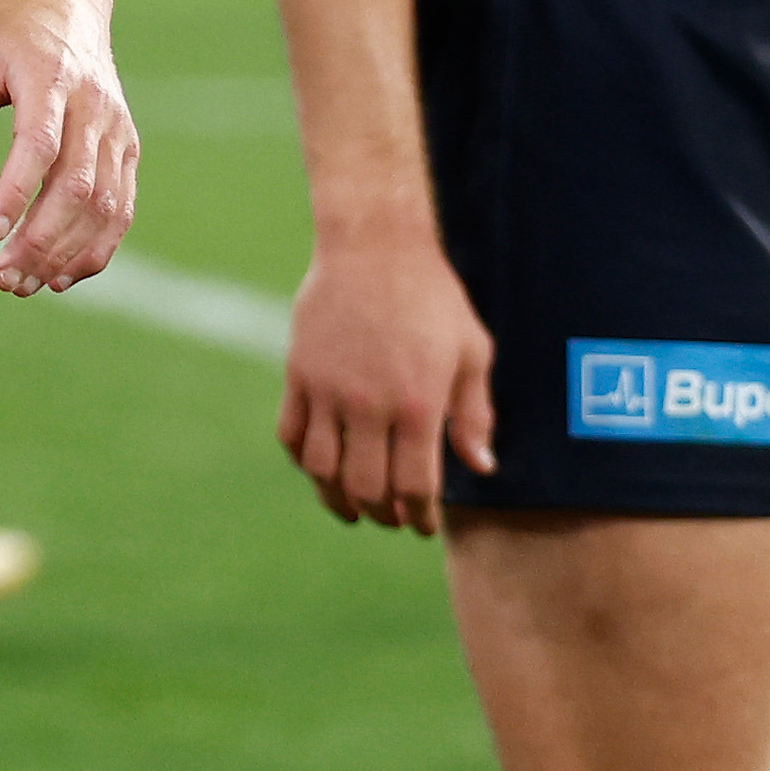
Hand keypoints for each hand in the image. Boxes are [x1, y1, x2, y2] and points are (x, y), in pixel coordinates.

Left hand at [0, 0, 137, 294]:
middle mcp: (92, 104)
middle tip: (2, 279)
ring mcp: (116, 127)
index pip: (39, 144)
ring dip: (68, 253)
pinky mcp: (126, 146)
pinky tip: (62, 277)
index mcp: (49, 77)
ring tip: (23, 285)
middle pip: (77, 184)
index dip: (17, 191)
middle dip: (42, 239)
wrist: (60, 1)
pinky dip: (97, 247)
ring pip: (105, 203)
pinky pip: (121, 206)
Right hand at [277, 234, 494, 533]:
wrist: (374, 246)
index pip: (415, 486)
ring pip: (321, 469)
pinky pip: (290, 433)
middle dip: (381, 513)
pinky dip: (302, 459)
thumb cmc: (432, 297)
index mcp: (419, 404)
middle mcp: (370, 404)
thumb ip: (475, 414)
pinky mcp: (299, 373)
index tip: (421, 524)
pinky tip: (320, 465)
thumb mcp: (472, 351)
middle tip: (390, 517)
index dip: (419, 515)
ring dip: (336, 497)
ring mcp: (328, 390)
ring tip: (351, 506)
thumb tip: (479, 468)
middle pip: (366, 487)